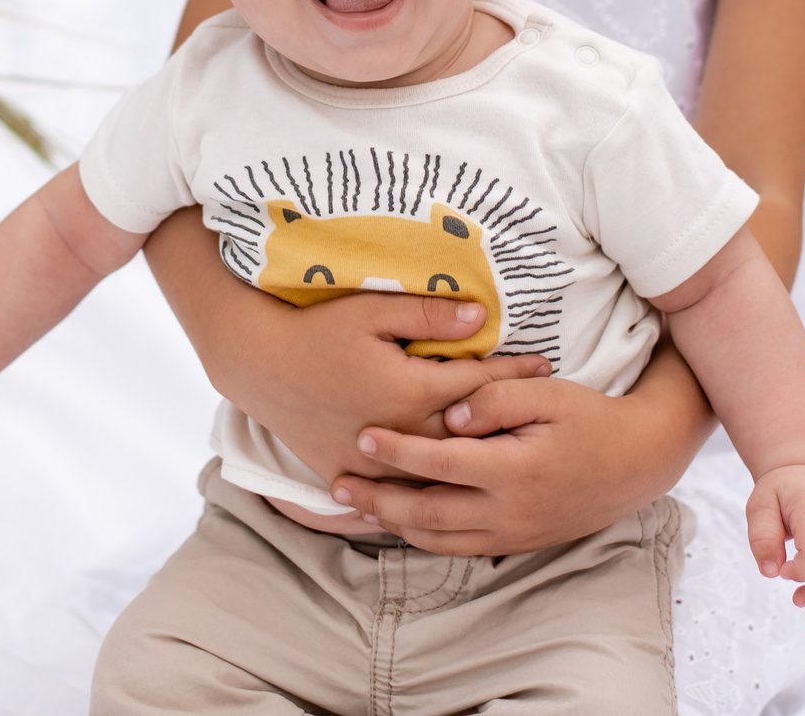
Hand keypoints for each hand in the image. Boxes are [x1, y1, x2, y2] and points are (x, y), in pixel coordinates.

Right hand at [139, 208, 549, 484]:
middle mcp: (399, 433)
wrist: (258, 365)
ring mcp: (375, 461)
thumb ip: (429, 315)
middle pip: (468, 435)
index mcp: (410, 391)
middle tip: (543, 413)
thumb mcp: (372, 310)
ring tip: (510, 455)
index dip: (516, 373)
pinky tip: (455, 495)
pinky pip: (400, 493)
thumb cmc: (316, 329)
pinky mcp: (352, 474)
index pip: (480, 385)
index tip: (546, 364)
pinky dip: (430, 492)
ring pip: (439, 474)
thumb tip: (482, 317)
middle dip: (508, 422)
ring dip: (476, 463)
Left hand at [323, 346, 715, 555]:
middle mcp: (509, 512)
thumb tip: (451, 416)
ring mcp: (513, 534)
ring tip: (357, 507)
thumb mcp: (547, 393)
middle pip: (427, 514)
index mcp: (513, 471)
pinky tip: (402, 522)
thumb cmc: (591, 418)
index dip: (397, 452)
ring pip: (439, 539)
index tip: (362, 437)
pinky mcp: (518, 543)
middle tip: (337, 484)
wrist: (639, 462)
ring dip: (394, 525)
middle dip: (378, 500)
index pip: (439, 464)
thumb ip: (496, 399)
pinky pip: (460, 547)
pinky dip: (425, 537)